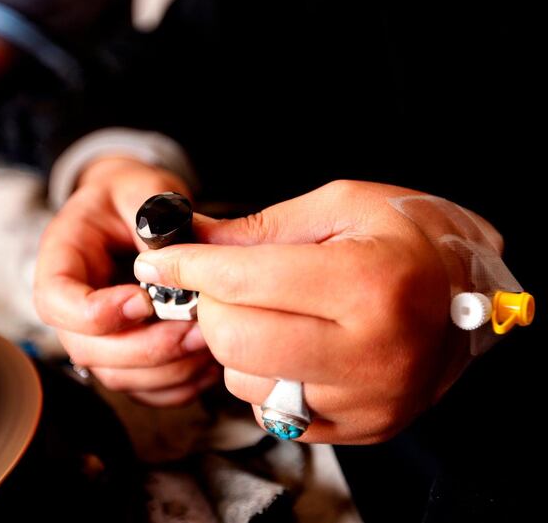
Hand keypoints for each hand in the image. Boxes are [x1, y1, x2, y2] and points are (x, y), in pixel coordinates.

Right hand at [34, 156, 220, 405]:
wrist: (134, 209)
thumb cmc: (132, 196)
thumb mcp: (140, 189)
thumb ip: (151, 218)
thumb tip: (170, 263)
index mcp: (61, 259)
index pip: (55, 301)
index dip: (94, 313)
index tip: (142, 300)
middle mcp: (71, 306)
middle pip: (87, 349)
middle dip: (144, 348)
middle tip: (193, 328)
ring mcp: (96, 336)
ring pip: (117, 376)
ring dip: (166, 369)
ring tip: (209, 341)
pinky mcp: (125, 356)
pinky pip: (145, 389)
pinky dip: (178, 385)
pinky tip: (208, 362)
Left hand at [133, 180, 473, 442]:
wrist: (474, 290)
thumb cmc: (409, 236)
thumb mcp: (339, 207)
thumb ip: (259, 230)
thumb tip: (190, 241)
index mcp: (368, 283)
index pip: (243, 280)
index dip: (188, 265)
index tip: (160, 260)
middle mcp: (371, 352)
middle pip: (234, 339)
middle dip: (210, 305)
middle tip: (221, 284)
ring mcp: (368, 399)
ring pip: (245, 381)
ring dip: (236, 344)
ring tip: (271, 312)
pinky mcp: (363, 427)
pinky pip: (274, 412)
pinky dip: (264, 377)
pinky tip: (291, 347)